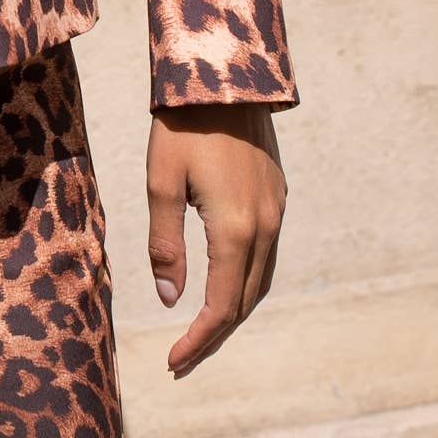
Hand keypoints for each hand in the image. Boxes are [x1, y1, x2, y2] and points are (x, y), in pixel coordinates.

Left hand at [146, 102, 286, 377]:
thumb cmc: (183, 125)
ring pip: (260, 280)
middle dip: (214, 335)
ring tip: (202, 332)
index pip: (220, 307)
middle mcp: (265, 227)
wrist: (225, 74)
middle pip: (244, 302)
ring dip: (233, 311)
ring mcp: (276, 211)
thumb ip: (166, 244)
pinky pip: (266, 256)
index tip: (173, 363)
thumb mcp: (161, 182)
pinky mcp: (276, 195)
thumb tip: (171, 300)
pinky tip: (224, 283)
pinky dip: (246, 282)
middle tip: (183, 360)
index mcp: (235, 230)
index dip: (198, 341)